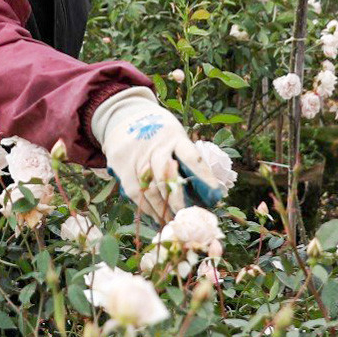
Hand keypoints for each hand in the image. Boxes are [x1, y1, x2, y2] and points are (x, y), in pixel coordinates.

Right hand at [89, 88, 234, 221]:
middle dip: (176, 199)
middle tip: (186, 215)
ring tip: (172, 221)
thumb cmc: (158, 132)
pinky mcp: (122, 165)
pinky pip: (135, 191)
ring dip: (161, 208)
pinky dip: (146, 207)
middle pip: (166, 176)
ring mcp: (137, 155)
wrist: (124, 116)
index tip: (215, 193)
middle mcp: (156, 145)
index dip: (203, 176)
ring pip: (150, 187)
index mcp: (174, 136)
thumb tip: (203, 188)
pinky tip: (155, 215)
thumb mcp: (174, 135)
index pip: (191, 156)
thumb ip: (184, 157)